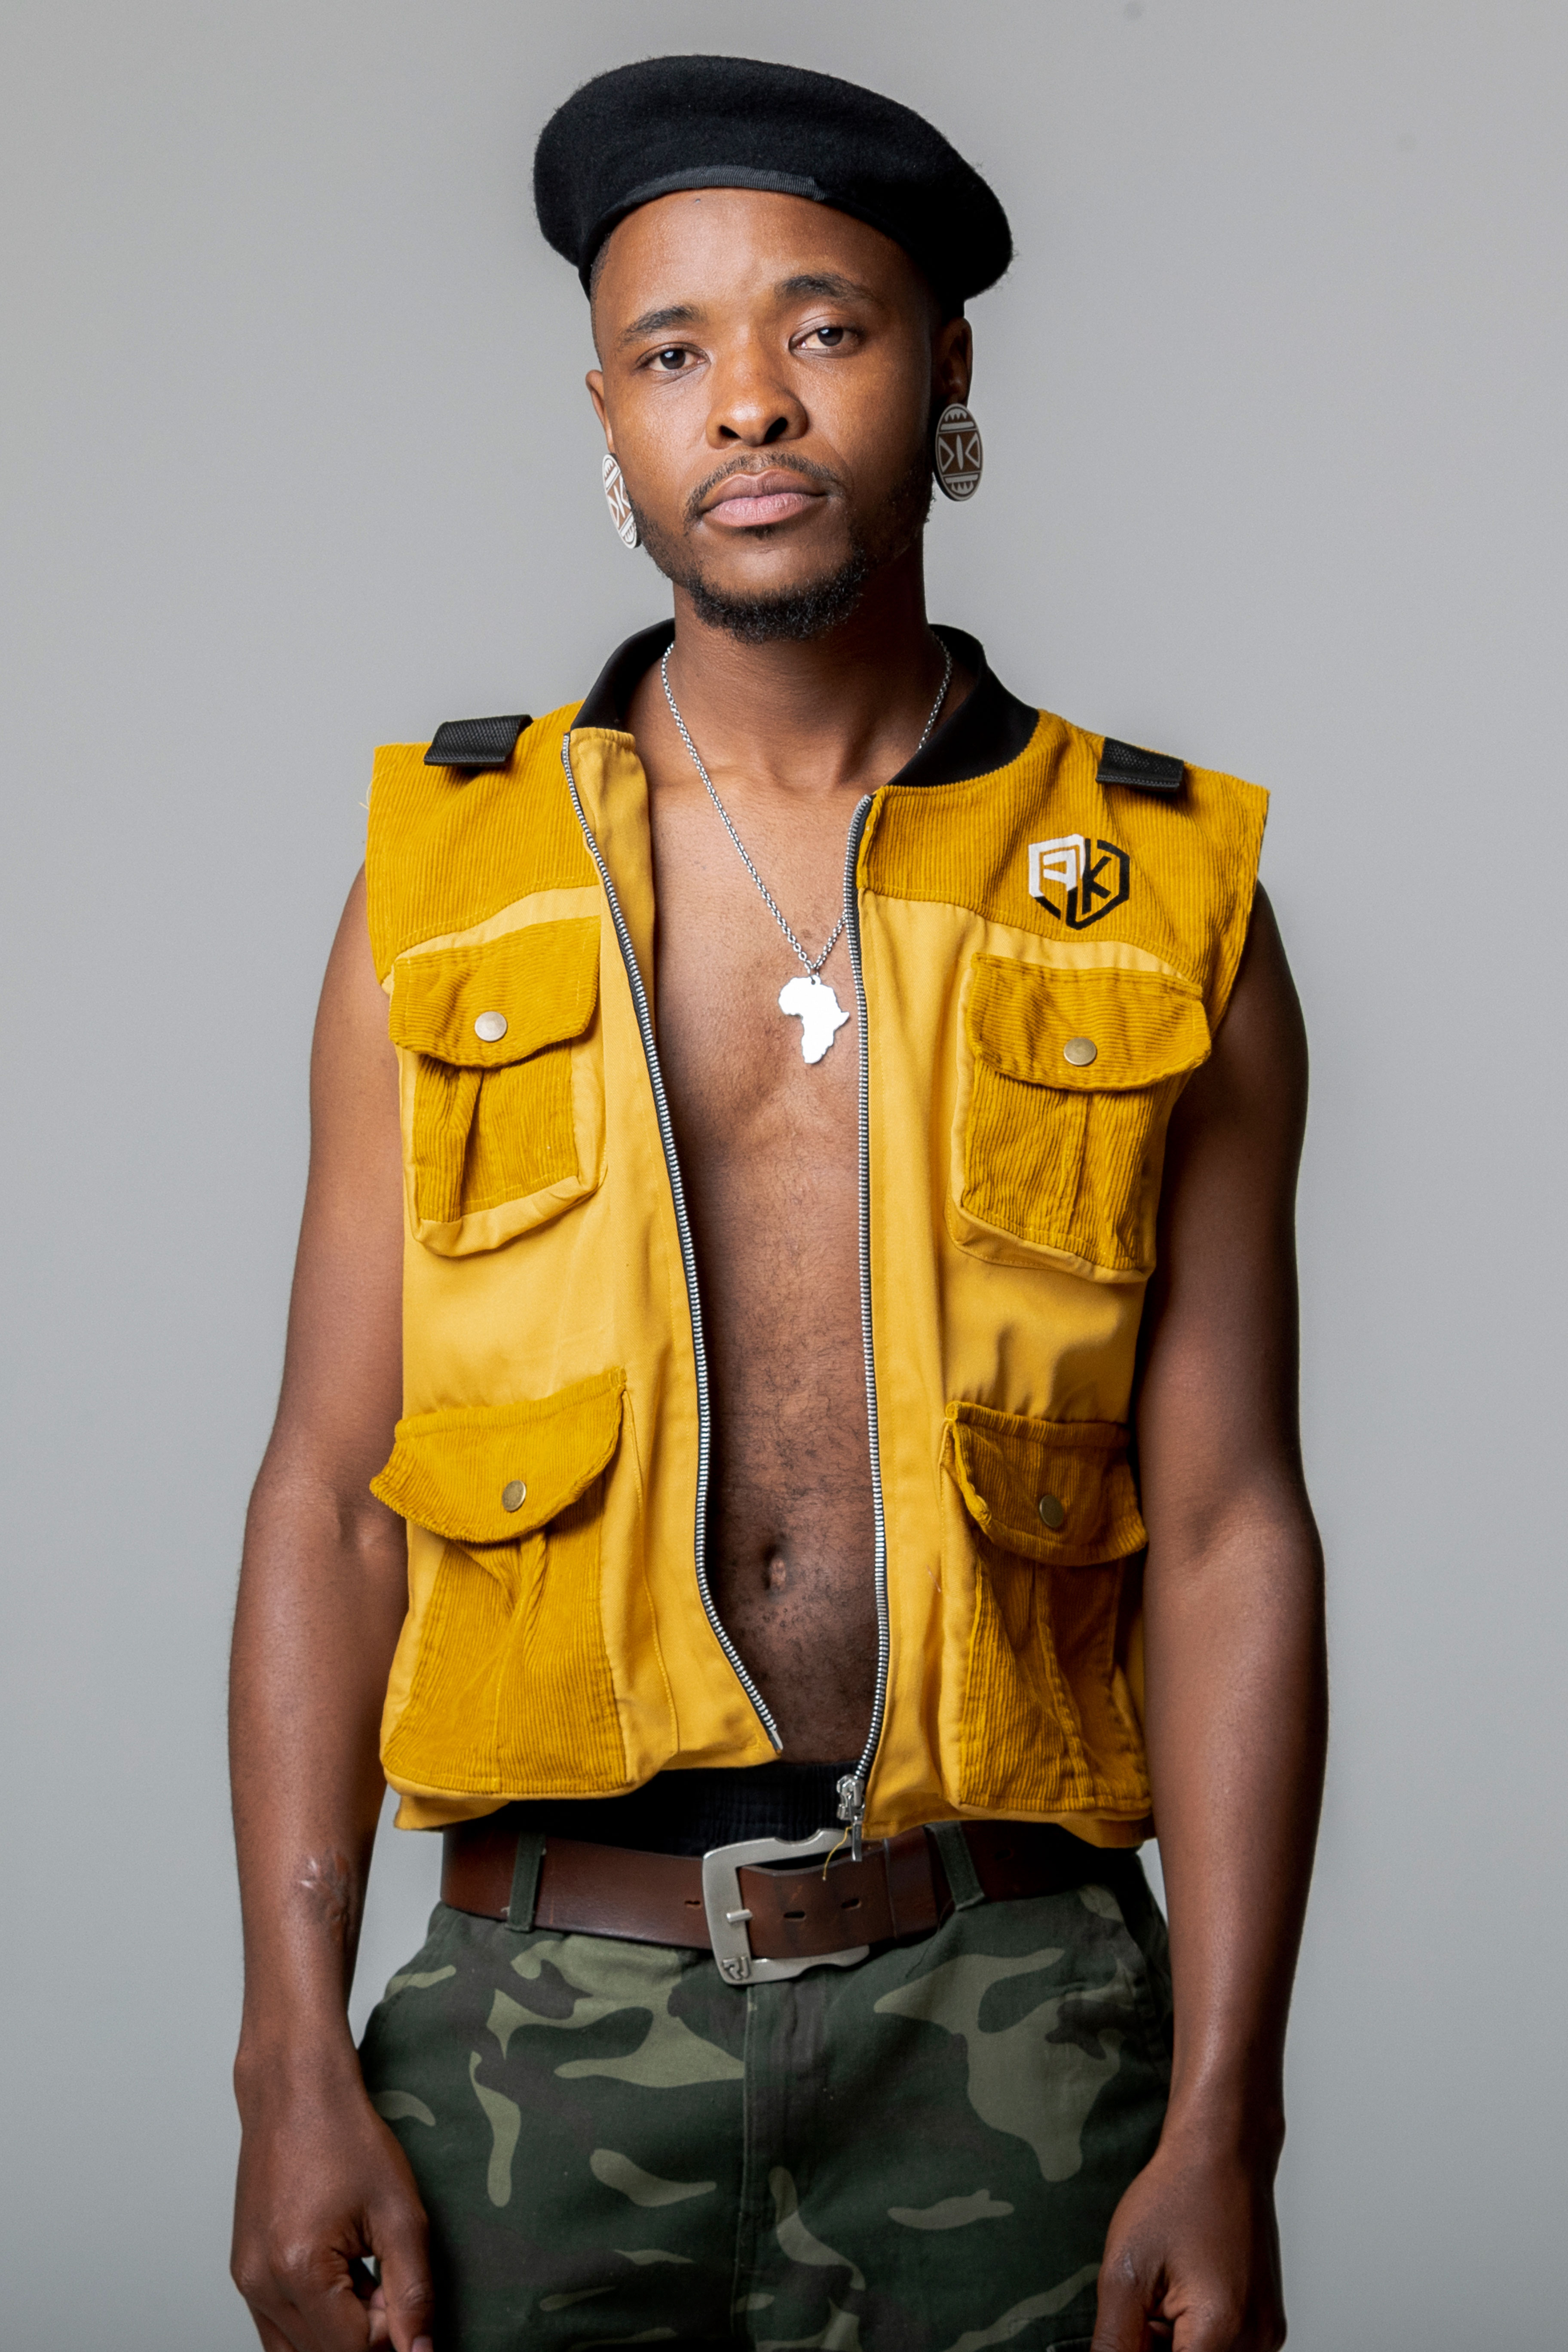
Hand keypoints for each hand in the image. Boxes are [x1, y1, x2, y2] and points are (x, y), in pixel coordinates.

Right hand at [231, 2051, 434, 2351]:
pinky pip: (280, 2328)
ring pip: (299, 2349)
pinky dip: (317, 2317)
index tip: (403, 2288)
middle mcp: (261, 2285)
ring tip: (364, 2271)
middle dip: (366, 2333)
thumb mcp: (400, 2211)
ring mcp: (247, 2282)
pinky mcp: (245, 2273)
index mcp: (299, 2271)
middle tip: (386, 2277)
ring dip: (341, 2328)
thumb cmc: (345, 2135)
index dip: (392, 2331)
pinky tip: (340, 2274)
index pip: (353, 2351)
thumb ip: (414, 2293)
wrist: (294, 2090)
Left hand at [1090, 2130, 1285, 2351]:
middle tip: (1140, 2308)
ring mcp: (1267, 2332)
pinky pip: (1226, 2349)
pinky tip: (1179, 2296)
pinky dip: (1195, 2337)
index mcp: (1223, 2329)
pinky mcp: (1268, 2323)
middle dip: (1154, 2349)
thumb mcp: (1126, 2271)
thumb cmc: (1179, 2194)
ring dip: (1175, 2346)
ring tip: (1158, 2297)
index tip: (1127, 2327)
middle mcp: (1257, 2340)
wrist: (1225, 2150)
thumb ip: (1115, 2341)